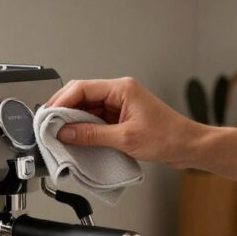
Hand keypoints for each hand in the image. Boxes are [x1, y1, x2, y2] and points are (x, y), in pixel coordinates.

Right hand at [45, 77, 201, 166]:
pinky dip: (84, 128)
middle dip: (63, 110)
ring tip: (61, 135)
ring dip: (73, 121)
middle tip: (49, 127)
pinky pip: (95, 119)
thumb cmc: (168, 137)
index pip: (81, 88)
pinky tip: (77, 138)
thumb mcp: (125, 138)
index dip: (61, 101)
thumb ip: (92, 135)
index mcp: (121, 89)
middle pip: (81, 95)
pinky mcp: (120, 117)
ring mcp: (119, 105)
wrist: (188, 147)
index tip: (48, 117)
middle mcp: (119, 93)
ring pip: (87, 108)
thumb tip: (66, 132)